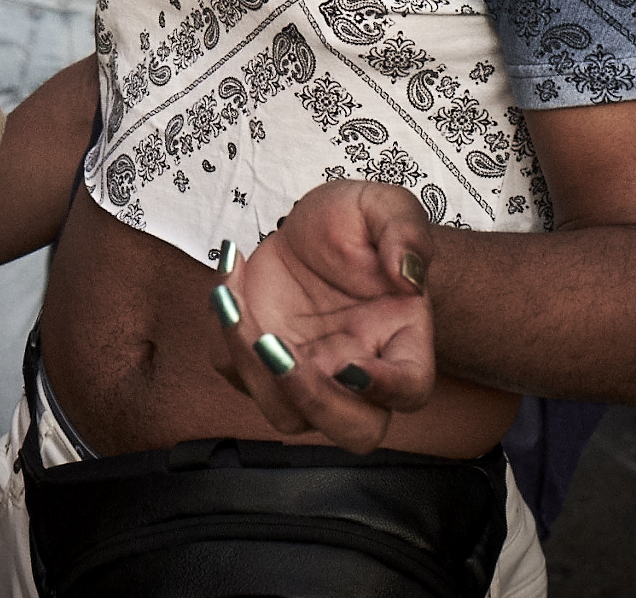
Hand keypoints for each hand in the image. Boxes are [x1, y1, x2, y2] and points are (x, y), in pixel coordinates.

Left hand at [207, 180, 436, 451]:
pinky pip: (236, 371)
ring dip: (251, 363)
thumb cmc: (355, 224)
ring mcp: (309, 372)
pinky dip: (223, 331)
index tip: (354, 363)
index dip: (388, 388)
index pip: (412, 388)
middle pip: (353, 430)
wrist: (311, 227)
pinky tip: (232, 274)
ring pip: (285, 411)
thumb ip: (403, 231)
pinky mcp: (262, 361)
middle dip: (312, 399)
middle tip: (277, 346)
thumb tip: (407, 274)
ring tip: (233, 298)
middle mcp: (358, 368)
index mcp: (401, 337)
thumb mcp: (383, 206)